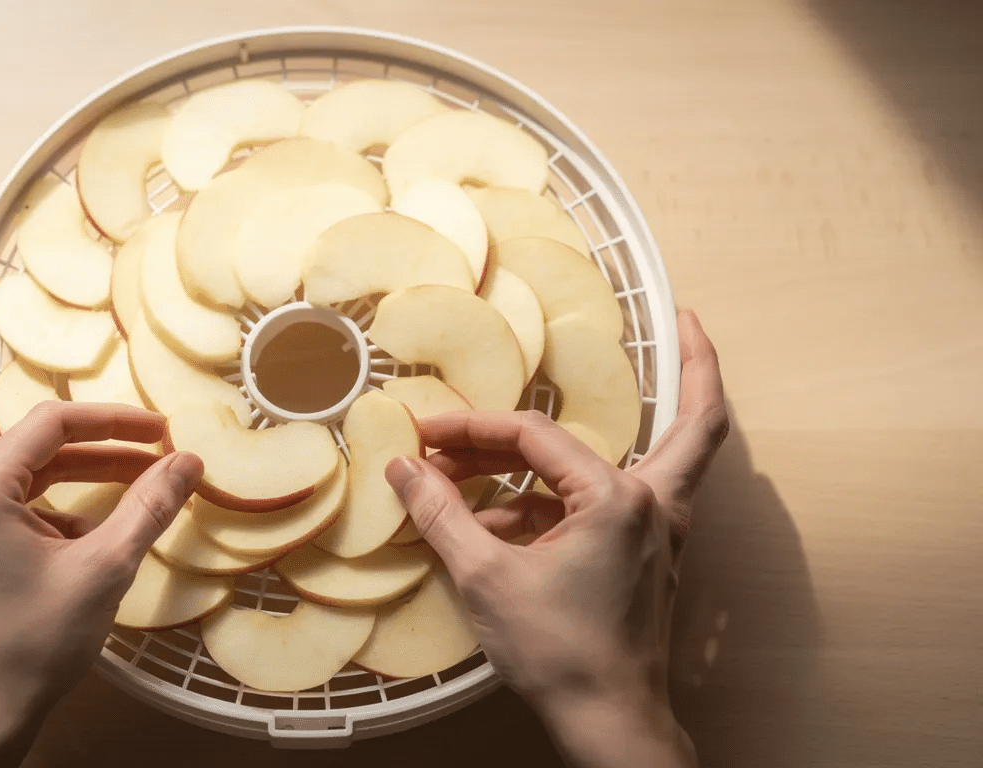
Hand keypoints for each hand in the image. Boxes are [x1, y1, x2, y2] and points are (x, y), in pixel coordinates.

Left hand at [0, 304, 203, 767]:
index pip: (47, 427)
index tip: (158, 434)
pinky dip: (30, 487)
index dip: (111, 422)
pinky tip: (83, 506)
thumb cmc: (27, 649)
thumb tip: (186, 464)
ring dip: (30, 443)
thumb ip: (147, 509)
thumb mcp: (103, 572)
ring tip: (104, 446)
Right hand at [385, 310, 725, 767]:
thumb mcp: (487, 577)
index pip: (535, 436)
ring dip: (601, 436)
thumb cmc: (561, 654)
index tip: (426, 435)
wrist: (610, 722)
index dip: (472, 429)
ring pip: (663, 455)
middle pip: (695, 418)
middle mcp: (657, 506)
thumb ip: (442, 514)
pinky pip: (618, 502)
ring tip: (513, 436)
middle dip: (694, 365)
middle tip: (684, 318)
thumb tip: (403, 468)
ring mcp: (661, 534)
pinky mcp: (649, 559)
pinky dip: (567, 496)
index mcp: (618, 499)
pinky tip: (502, 513)